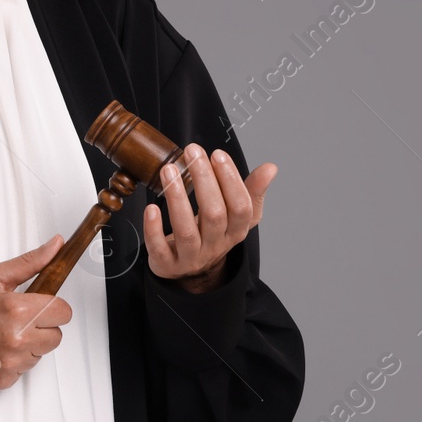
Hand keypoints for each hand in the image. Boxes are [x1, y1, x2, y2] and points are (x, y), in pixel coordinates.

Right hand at [0, 234, 72, 390]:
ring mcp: (11, 362)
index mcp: (18, 309)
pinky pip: (25, 371)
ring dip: (30, 345)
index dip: (53, 307)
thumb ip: (31, 262)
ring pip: (41, 354)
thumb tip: (55, 246)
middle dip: (43, 327)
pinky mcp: (4, 379)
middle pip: (56, 336)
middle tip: (22, 320)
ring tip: (7, 334)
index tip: (41, 306)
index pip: (63, 312)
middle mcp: (17, 338)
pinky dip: (15, 362)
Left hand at [145, 144, 275, 292]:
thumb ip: (251, 191)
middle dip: (204, 180)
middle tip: (192, 152)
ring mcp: (191, 257)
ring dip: (177, 198)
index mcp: (236, 231)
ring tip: (169, 170)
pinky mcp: (167, 264)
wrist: (191, 270)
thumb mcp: (235, 215)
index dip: (231, 180)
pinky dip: (154, 228)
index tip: (218, 154)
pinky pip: (160, 248)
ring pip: (186, 230)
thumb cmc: (212, 232)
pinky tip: (151, 207)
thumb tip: (270, 168)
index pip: (241, 207)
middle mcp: (216, 245)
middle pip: (214, 215)